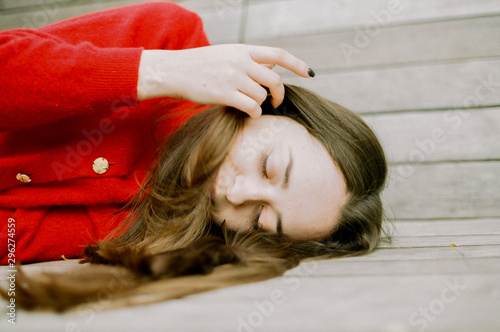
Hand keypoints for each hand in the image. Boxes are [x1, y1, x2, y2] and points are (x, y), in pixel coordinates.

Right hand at [137, 44, 313, 117]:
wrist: (175, 70)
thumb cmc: (201, 65)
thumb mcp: (227, 54)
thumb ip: (249, 60)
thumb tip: (271, 65)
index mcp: (243, 50)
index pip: (278, 54)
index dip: (296, 64)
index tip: (309, 74)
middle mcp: (240, 61)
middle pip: (274, 79)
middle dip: (279, 93)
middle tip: (276, 102)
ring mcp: (233, 77)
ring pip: (262, 95)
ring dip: (261, 104)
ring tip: (251, 105)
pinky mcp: (224, 94)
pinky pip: (251, 106)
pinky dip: (255, 112)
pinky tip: (249, 113)